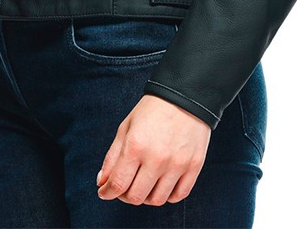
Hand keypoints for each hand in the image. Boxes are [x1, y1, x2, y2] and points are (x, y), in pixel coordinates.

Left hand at [96, 94, 210, 205]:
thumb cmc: (152, 110)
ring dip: (146, 196)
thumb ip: (112, 156)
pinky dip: (167, 195)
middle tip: (124, 186)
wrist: (184, 96)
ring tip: (144, 183)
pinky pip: (178, 196)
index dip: (107, 193)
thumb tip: (103, 182)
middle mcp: (156, 158)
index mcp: (136, 146)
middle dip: (124, 195)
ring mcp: (177, 164)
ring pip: (156, 200)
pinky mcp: (193, 166)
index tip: (104, 192)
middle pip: (136, 197)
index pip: (118, 184)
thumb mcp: (126, 127)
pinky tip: (162, 184)